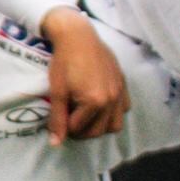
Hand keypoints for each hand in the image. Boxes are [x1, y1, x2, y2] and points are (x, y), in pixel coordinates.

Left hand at [40, 8, 126, 142]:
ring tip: (85, 116)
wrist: (78, 36)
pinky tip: (100, 106)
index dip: (65, 128)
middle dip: (81, 131)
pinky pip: (124, 109)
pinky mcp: (123, 84)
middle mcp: (112, 100)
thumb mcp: (58, 92)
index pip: (79, 130)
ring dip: (100, 126)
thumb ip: (58, 119)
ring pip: (115, 125)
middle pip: (98, 131)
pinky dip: (113, 113)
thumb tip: (56, 143)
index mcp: (95, 102)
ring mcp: (120, 92)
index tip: (59, 119)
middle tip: (69, 121)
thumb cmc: (64, 62)